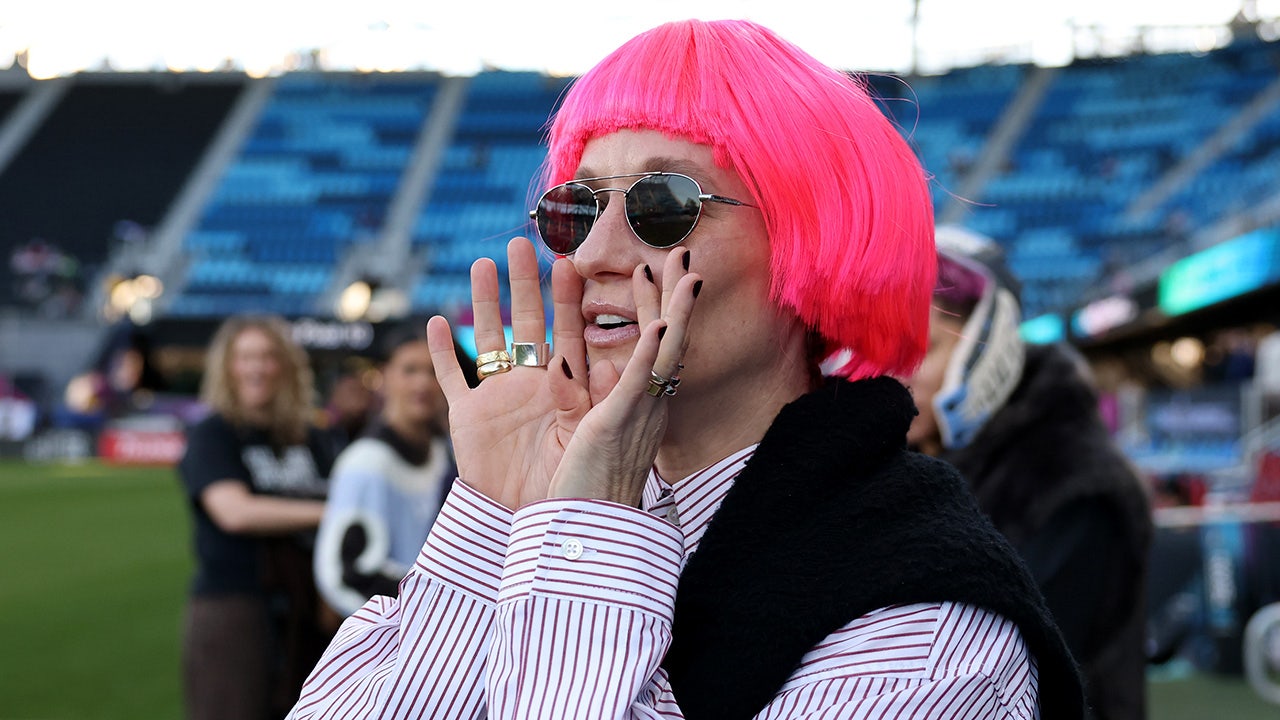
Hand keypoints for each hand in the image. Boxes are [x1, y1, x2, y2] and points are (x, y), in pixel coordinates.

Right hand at [426, 238, 589, 509]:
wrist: (530, 518)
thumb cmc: (567, 479)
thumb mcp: (582, 433)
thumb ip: (582, 396)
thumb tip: (580, 360)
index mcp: (564, 385)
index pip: (566, 331)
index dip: (565, 298)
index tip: (568, 262)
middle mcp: (531, 382)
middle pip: (526, 323)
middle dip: (524, 284)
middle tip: (522, 244)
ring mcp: (497, 395)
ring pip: (488, 338)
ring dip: (484, 303)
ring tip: (482, 264)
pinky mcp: (468, 415)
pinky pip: (452, 377)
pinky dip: (442, 352)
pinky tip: (436, 322)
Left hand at [548, 247, 699, 506]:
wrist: (590, 534)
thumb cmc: (589, 493)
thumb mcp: (595, 435)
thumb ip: (596, 402)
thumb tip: (601, 369)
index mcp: (641, 406)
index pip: (655, 345)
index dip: (660, 306)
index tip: (662, 272)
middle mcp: (647, 404)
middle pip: (667, 337)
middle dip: (673, 293)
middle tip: (681, 252)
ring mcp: (637, 412)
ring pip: (663, 352)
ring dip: (671, 307)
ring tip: (679, 270)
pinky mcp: (616, 425)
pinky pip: (636, 385)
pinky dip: (649, 354)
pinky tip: (659, 325)